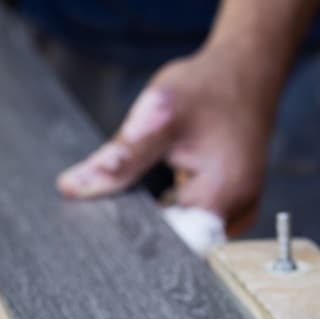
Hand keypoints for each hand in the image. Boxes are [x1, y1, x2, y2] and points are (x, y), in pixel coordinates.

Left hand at [56, 45, 276, 234]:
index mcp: (223, 195)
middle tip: (136, 188)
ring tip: (161, 177)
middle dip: (150, 224)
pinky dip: (180, 209)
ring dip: (164, 215)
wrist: (246, 72)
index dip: (140, 236)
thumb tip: (73, 188)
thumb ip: (120, 158)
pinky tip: (172, 183)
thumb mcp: (157, 116)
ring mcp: (242, 213)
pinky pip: (201, 224)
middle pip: (182, 244)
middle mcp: (239, 213)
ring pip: (190, 236)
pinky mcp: (237, 208)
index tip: (118, 215)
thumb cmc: (208, 88)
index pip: (175, 244)